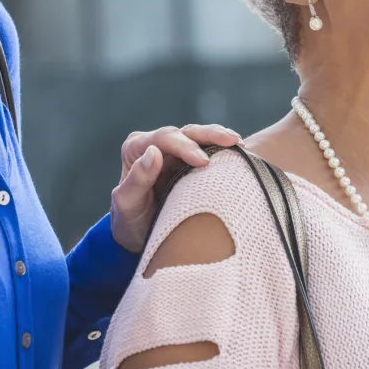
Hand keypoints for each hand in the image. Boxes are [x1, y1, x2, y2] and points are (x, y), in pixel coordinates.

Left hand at [111, 124, 242, 252]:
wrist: (142, 236)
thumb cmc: (131, 221)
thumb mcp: (127, 205)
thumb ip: (136, 180)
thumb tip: (153, 152)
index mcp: (136, 148)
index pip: (163, 139)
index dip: (184, 146)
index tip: (203, 161)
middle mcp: (156, 145)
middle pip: (185, 132)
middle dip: (209, 135)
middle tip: (231, 142)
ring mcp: (175, 152)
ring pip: (199, 136)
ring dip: (219, 137)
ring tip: (238, 142)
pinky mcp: (191, 161)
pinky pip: (209, 148)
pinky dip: (224, 148)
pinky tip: (240, 150)